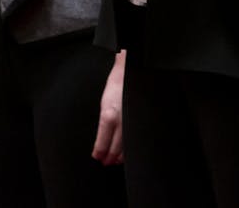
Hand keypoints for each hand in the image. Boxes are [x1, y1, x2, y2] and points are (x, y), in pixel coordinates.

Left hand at [93, 50, 125, 164]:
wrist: (130, 75)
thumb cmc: (116, 87)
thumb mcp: (103, 105)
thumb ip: (103, 124)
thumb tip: (101, 139)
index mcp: (108, 117)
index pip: (102, 144)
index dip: (99, 154)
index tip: (97, 157)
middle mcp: (121, 122)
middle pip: (114, 149)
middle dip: (109, 158)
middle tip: (105, 162)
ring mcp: (132, 122)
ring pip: (126, 148)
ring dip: (120, 156)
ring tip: (116, 160)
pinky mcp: (141, 121)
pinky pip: (136, 139)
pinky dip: (131, 148)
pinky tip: (128, 150)